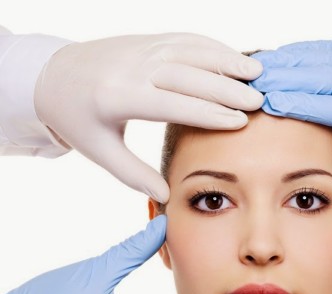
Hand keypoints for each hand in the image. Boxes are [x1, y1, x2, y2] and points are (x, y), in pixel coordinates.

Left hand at [34, 33, 263, 202]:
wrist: (52, 75)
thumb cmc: (79, 119)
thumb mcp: (100, 151)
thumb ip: (133, 175)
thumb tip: (166, 196)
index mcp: (118, 97)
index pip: (171, 103)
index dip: (208, 112)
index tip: (239, 122)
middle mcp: (132, 67)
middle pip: (188, 74)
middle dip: (227, 87)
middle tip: (259, 100)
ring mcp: (140, 48)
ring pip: (191, 50)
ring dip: (226, 59)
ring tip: (258, 73)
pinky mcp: (147, 40)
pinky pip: (185, 39)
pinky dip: (214, 46)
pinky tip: (236, 57)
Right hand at [251, 40, 331, 209]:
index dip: (300, 102)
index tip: (269, 103)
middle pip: (323, 75)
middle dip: (284, 78)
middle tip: (250, 85)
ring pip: (323, 57)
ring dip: (289, 61)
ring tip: (257, 69)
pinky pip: (331, 48)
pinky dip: (304, 51)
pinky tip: (281, 56)